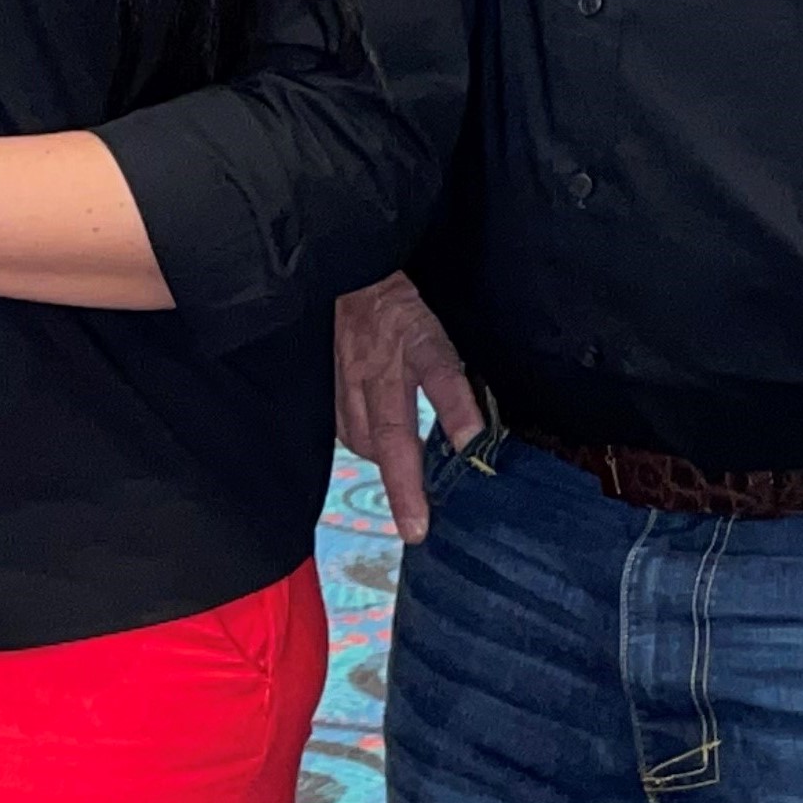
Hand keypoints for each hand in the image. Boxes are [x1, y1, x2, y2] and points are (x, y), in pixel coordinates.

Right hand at [334, 274, 481, 541]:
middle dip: (404, 484)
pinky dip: (364, 446)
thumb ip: (454, 380)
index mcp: (416, 341)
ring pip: (363, 436)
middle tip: (416, 527)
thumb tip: (473, 434)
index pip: (441, 375)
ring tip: (406, 492)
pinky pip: (345, 428)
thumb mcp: (438, 329)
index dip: (457, 413)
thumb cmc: (402, 306)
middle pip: (393, 432)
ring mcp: (348, 376)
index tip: (471, 449)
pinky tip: (378, 452)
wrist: (350, 275)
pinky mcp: (329, 384)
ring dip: (386, 466)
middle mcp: (378, 364)